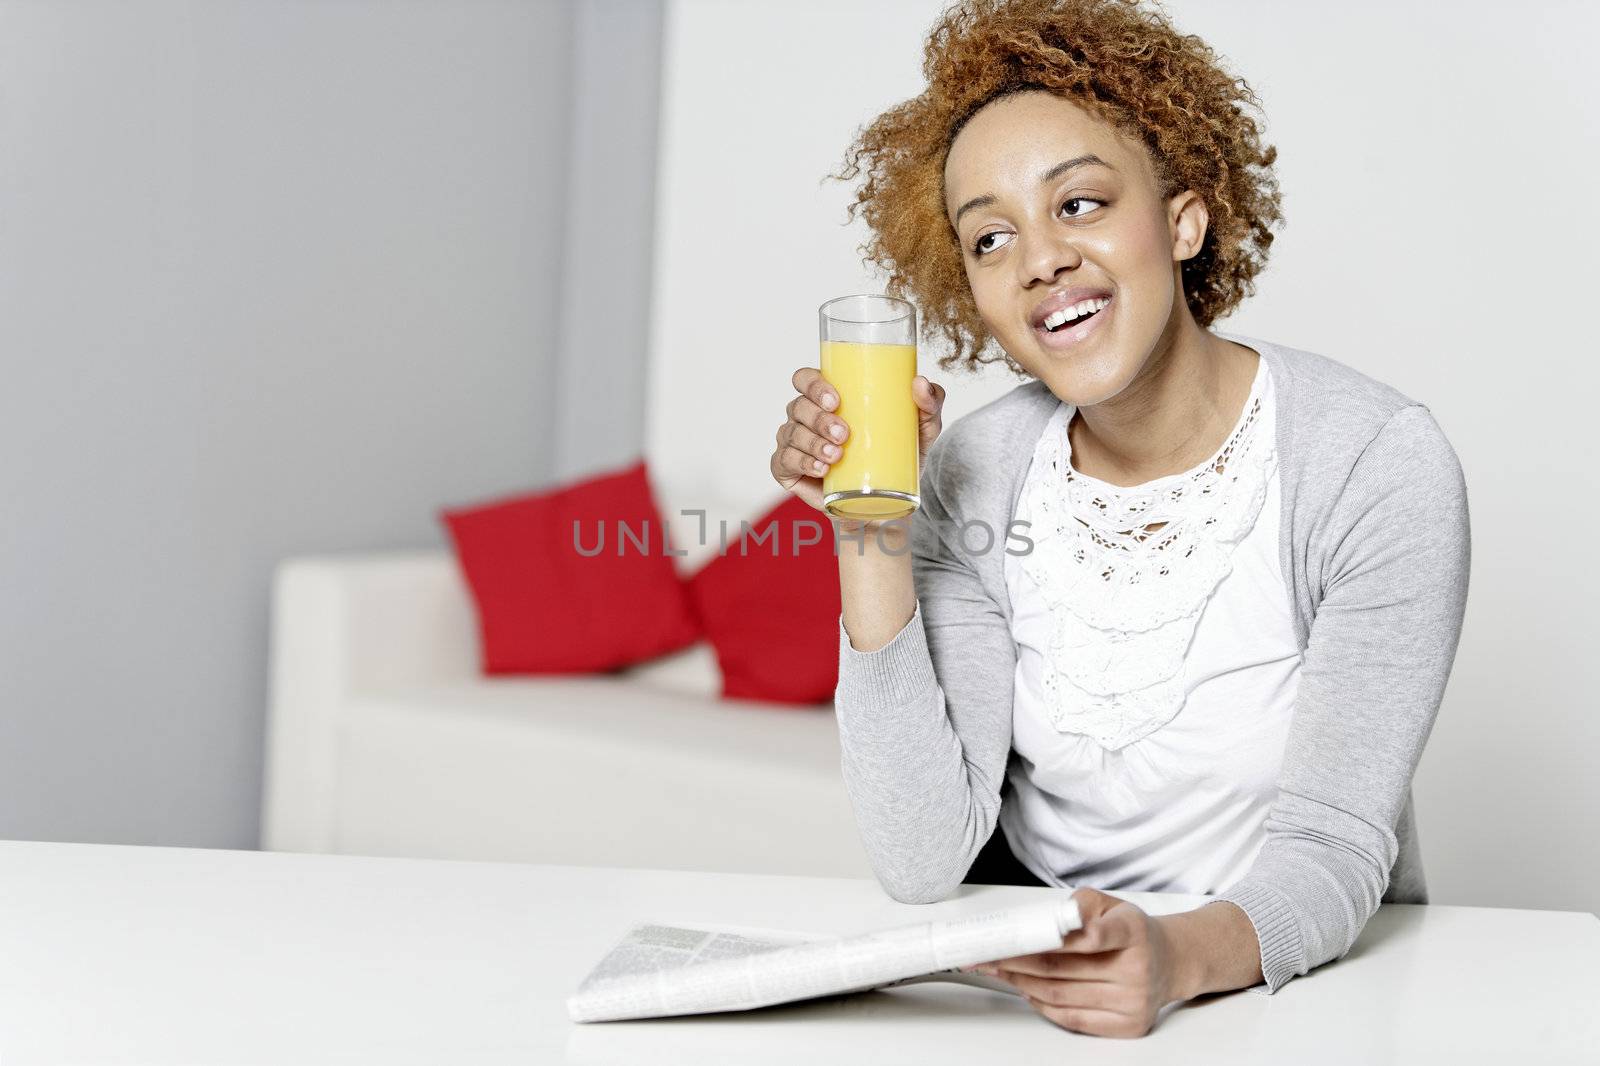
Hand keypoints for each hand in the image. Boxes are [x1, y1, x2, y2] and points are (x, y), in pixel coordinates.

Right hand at [768, 366, 944, 535]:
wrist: (890, 502)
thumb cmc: (899, 455)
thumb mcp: (922, 429)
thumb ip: (930, 403)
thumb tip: (920, 383)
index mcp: (827, 398)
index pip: (805, 378)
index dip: (812, 383)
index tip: (835, 400)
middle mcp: (805, 417)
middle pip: (797, 406)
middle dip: (817, 418)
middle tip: (844, 434)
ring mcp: (794, 443)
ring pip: (790, 433)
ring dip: (811, 442)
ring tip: (836, 455)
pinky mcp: (789, 471)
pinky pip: (783, 461)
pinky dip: (800, 462)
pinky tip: (820, 468)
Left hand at [972, 887, 1184, 1037]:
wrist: (1169, 962)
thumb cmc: (1132, 932)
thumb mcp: (1110, 904)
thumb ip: (1079, 906)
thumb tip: (1048, 919)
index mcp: (1133, 931)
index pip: (1096, 936)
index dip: (1058, 939)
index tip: (1025, 936)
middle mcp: (1138, 968)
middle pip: (1063, 969)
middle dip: (1018, 962)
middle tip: (991, 954)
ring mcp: (1133, 1001)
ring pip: (1061, 996)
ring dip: (1022, 984)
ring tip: (1001, 971)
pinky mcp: (1127, 1025)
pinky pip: (1073, 1020)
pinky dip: (1043, 1006)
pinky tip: (1027, 991)